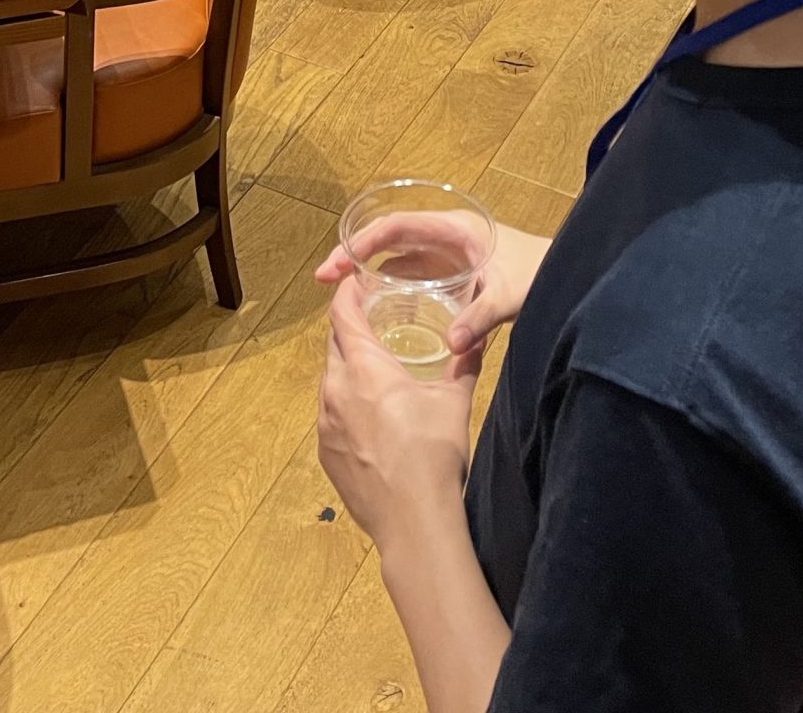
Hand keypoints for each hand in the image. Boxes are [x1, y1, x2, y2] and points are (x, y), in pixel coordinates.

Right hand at [314, 220, 550, 365]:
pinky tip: (378, 308)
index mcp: (454, 229)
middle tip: (323, 280)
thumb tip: (451, 346)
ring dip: (370, 271)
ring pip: (400, 257)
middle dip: (355, 254)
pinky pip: (414, 274)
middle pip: (390, 239)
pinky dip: (392, 285)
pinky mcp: (454, 272)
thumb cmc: (540, 273)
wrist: (569, 273)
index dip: (363, 242)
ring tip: (339, 294)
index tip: (336, 264)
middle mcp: (445, 236)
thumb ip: (481, 319)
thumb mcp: (510, 295)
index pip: (397, 226)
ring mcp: (449, 253)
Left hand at [315, 278, 474, 550]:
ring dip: (348, 369)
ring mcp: (325, 424)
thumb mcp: (454, 401)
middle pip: (334, 344)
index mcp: (364, 367)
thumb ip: (464, 362)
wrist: (413, 521)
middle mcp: (335, 389)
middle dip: (350, 330)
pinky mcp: (325, 453)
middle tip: (374, 322)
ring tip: (376, 372)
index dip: (346, 292)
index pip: (342, 314)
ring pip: (331, 381)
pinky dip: (346, 405)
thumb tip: (477, 336)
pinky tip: (371, 418)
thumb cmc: (434, 453)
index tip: (357, 281)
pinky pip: (330, 414)